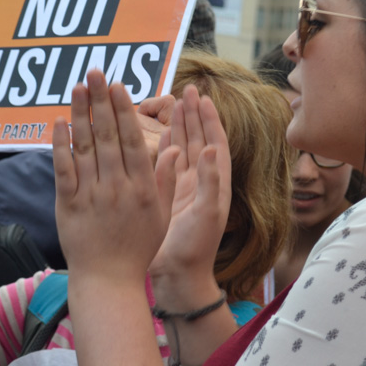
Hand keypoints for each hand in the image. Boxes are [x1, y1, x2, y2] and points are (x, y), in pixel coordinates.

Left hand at [53, 69, 178, 281]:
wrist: (107, 281)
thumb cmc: (137, 248)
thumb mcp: (161, 216)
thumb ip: (165, 180)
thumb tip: (172, 147)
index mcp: (142, 188)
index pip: (132, 141)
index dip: (124, 111)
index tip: (119, 86)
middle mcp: (117, 188)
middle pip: (108, 136)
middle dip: (101, 101)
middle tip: (96, 71)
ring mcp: (91, 196)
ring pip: (85, 147)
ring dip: (80, 113)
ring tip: (78, 86)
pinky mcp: (68, 205)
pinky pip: (63, 169)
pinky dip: (60, 144)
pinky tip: (58, 121)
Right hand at [147, 85, 231, 290]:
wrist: (177, 276)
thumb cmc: (195, 249)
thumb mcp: (207, 215)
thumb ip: (212, 181)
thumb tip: (214, 148)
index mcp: (214, 184)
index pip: (214, 142)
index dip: (208, 119)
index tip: (201, 97)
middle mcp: (199, 183)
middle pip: (197, 140)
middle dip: (191, 115)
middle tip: (184, 90)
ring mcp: (181, 189)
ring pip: (179, 149)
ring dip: (175, 126)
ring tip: (168, 103)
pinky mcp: (164, 197)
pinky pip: (162, 165)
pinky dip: (159, 147)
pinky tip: (151, 134)